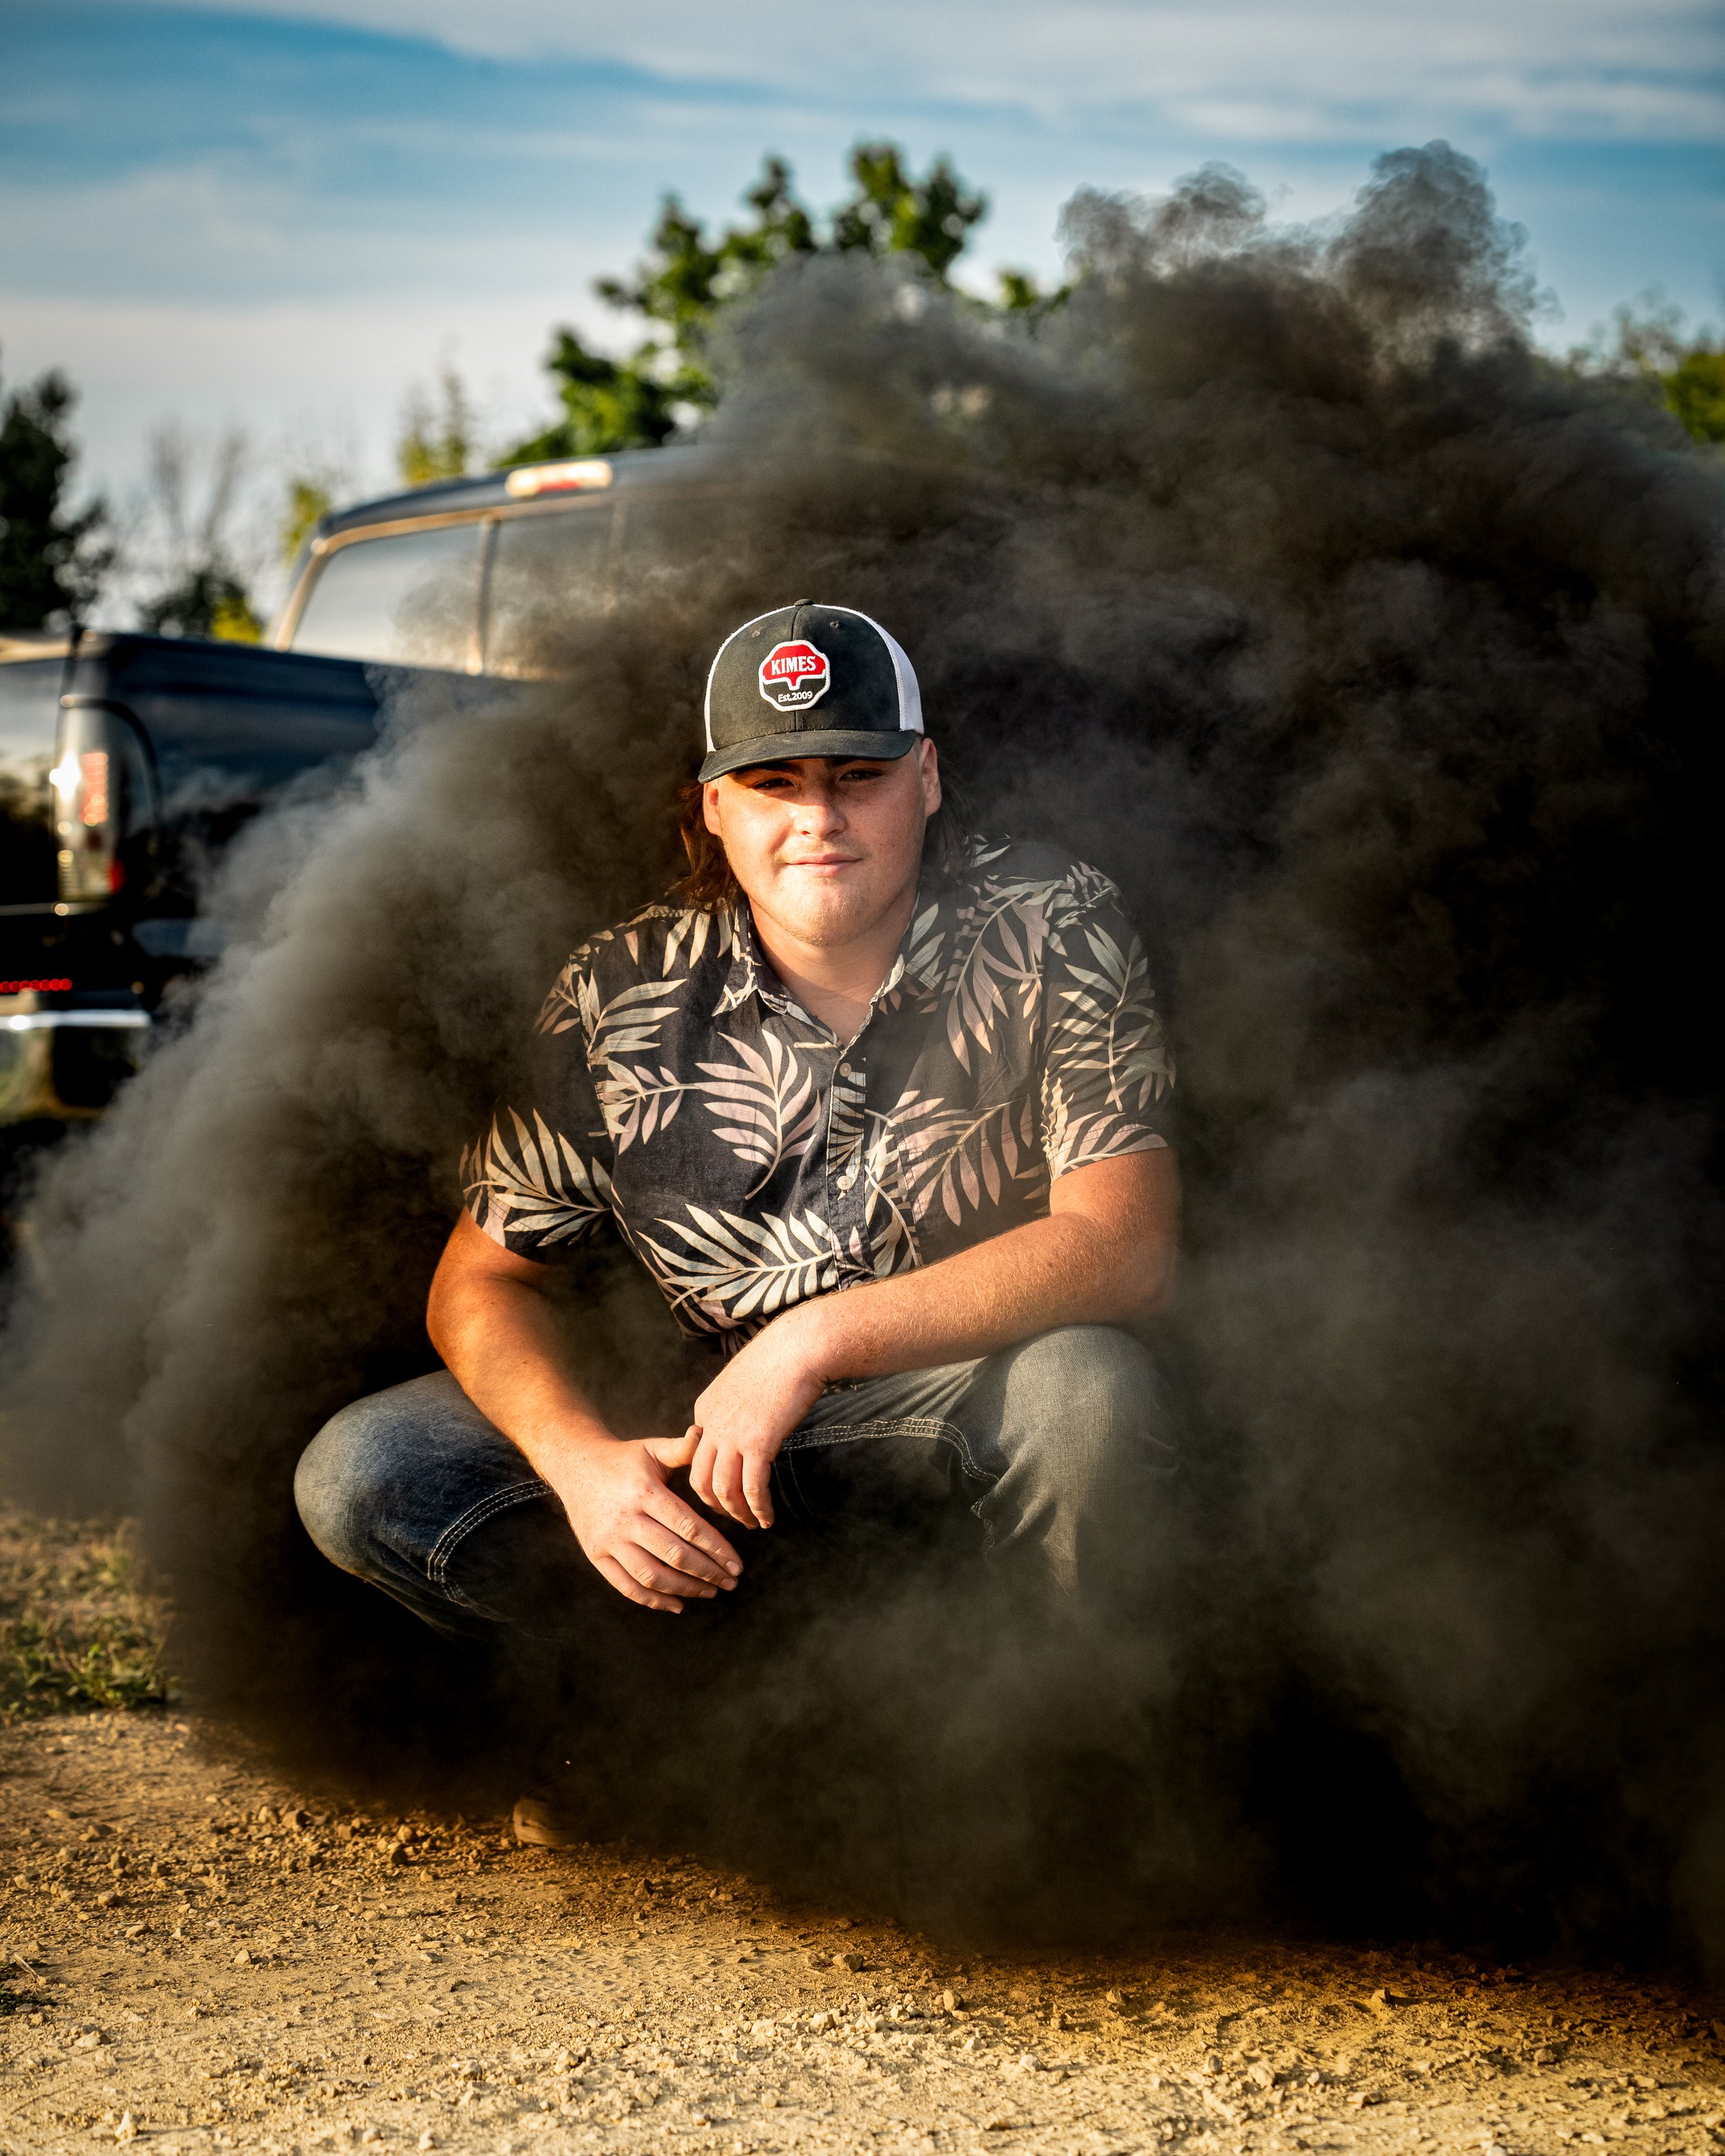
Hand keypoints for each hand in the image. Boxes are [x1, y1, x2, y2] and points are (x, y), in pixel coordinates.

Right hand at [548, 1429, 742, 1612]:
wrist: (574, 1466)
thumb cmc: (623, 1458)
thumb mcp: (651, 1448)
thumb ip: (682, 1448)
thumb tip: (705, 1434)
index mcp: (645, 1492)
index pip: (688, 1527)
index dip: (716, 1549)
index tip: (736, 1564)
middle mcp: (626, 1519)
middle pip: (674, 1555)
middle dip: (708, 1572)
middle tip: (731, 1582)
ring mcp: (608, 1540)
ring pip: (651, 1576)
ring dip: (685, 1589)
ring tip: (710, 1592)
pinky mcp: (596, 1555)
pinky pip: (626, 1586)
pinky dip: (653, 1601)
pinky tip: (677, 1605)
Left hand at [689, 1311, 828, 1529]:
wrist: (797, 1347)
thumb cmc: (778, 1359)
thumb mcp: (742, 1382)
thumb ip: (735, 1408)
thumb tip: (745, 1427)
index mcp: (704, 1410)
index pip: (696, 1458)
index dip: (708, 1481)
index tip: (725, 1494)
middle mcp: (711, 1426)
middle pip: (700, 1480)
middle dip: (716, 1506)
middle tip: (734, 1518)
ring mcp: (732, 1436)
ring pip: (724, 1490)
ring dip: (738, 1513)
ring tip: (753, 1524)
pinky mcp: (758, 1444)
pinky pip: (753, 1488)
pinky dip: (759, 1508)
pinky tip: (768, 1518)